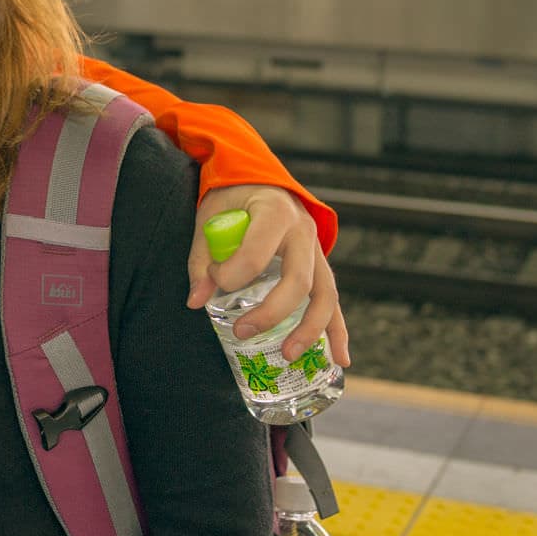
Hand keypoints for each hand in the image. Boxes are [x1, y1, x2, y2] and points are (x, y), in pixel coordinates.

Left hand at [187, 185, 349, 366]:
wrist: (260, 177)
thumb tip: (196, 301)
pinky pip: (333, 300)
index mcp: (274, 212)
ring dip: (310, 329)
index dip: (230, 274)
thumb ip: (202, 259)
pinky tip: (340, 358)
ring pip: (325, 294)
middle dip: (272, 313)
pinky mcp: (320, 264)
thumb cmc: (232, 197)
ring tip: (289, 355)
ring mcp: (317, 249)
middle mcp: (303, 231)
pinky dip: (337, 330)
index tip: (212, 277)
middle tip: (243, 332)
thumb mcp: (211, 218)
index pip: (255, 255)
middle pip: (298, 281)